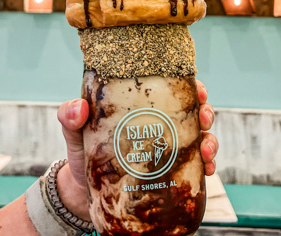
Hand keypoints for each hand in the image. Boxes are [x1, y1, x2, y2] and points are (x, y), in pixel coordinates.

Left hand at [56, 80, 217, 219]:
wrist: (83, 194)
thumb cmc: (82, 155)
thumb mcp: (74, 133)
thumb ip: (70, 118)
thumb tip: (78, 109)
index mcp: (142, 107)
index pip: (172, 89)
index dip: (191, 86)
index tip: (199, 90)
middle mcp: (160, 124)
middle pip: (193, 111)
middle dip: (206, 112)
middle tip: (204, 119)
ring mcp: (168, 149)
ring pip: (200, 137)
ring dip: (210, 141)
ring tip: (206, 151)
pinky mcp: (171, 172)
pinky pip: (196, 166)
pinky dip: (207, 166)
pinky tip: (207, 170)